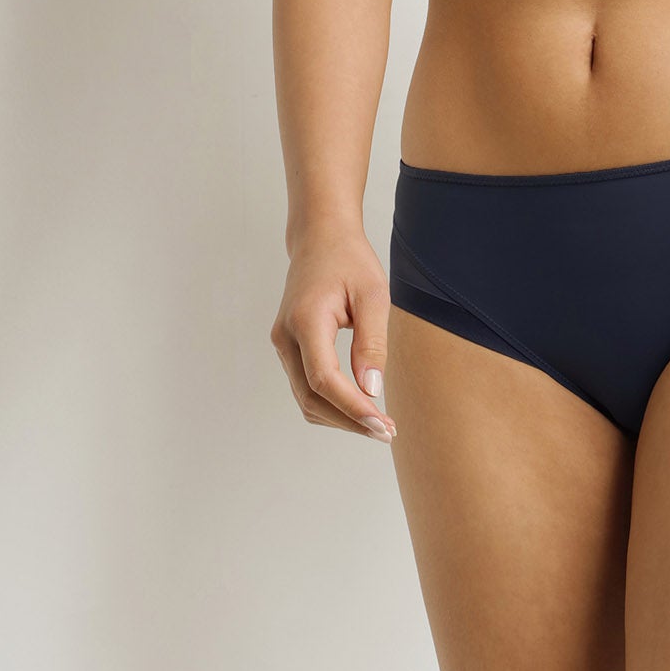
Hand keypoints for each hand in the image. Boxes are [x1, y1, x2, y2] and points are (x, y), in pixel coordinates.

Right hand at [270, 219, 398, 443]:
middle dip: (348, 420)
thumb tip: (372, 390)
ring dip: (339, 417)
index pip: (324, 379)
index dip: (352, 407)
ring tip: (377, 424)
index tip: (382, 424)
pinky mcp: (289, 348)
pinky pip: (305, 387)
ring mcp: (283, 344)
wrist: (320, 239)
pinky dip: (330, 403)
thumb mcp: (372, 294)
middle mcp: (286, 337)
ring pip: (305, 398)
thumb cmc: (349, 261)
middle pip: (311, 397)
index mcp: (305, 320)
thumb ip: (371, 341)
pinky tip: (359, 406)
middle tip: (386, 431)